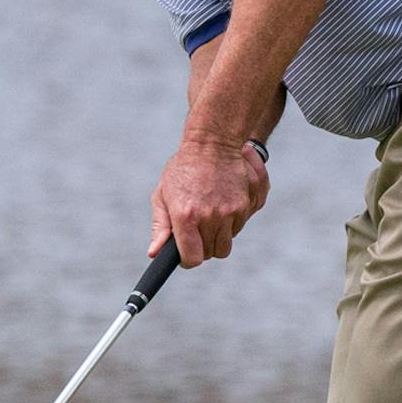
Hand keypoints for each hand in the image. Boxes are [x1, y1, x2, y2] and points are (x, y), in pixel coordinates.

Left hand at [148, 136, 269, 266]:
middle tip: (198, 228)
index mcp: (186, 216)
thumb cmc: (183, 169)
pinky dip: (233, 220)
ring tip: (210, 211)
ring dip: (219, 234)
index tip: (186, 253)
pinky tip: (224, 201)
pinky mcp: (247, 204)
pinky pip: (240, 226)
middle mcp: (210, 216)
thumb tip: (154, 253)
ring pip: (227, 242)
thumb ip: (160, 227)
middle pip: (213, 253)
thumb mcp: (163, 196)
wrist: (213, 142)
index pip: (193, 258)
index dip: (188, 259)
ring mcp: (231, 210)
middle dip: (204, 246)